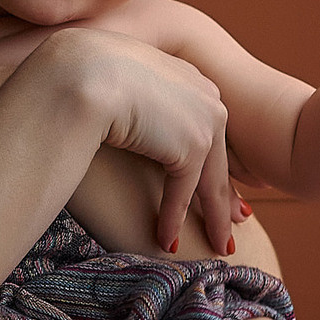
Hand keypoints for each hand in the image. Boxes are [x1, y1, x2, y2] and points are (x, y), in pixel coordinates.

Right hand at [33, 29, 235, 253]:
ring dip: (213, 217)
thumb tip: (124, 114)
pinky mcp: (193, 144)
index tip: (218, 179)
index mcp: (187, 74)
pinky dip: (173, 219)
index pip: (205, 123)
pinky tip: (166, 241)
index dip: (213, 155)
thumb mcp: (115, 83)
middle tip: (238, 218)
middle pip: (217, 153)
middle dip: (227, 190)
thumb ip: (131, 99)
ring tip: (217, 246)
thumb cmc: (80, 74)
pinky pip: (185, 191)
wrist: (81, 73)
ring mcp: (204, 118)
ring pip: (210, 179)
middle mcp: (205, 93)